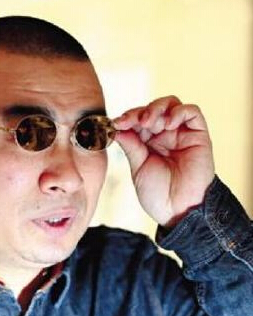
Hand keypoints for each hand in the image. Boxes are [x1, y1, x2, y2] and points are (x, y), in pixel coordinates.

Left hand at [113, 96, 214, 225]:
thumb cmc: (158, 194)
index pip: (137, 119)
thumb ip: (130, 145)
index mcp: (148, 143)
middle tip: (132, 121)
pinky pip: (192, 112)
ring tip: (148, 122)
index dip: (127, 118)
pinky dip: (178, 112)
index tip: (116, 123)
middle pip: (153, 109)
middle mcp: (165, 135)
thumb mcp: (138, 167)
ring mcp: (182, 134)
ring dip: (157, 108)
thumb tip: (116, 126)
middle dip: (139, 112)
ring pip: (171, 104)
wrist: (178, 210)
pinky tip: (168, 124)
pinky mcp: (198, 135)